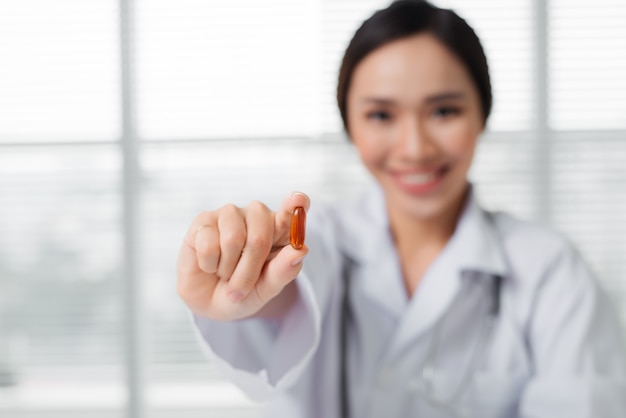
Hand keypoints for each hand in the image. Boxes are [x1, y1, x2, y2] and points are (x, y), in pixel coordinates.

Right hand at [177, 192, 309, 320]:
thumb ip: (283, 271)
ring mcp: (230, 214)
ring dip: (227, 269)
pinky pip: (208, 244)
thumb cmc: (243, 292)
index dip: (294, 205)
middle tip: (240, 290)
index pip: (291, 213)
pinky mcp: (204, 220)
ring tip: (225, 273)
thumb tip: (300, 250)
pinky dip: (209, 265)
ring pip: (233, 239)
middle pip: (259, 238)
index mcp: (280, 230)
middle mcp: (257, 216)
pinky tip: (209, 264)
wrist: (208, 301)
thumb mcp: (266, 289)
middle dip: (248, 271)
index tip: (299, 200)